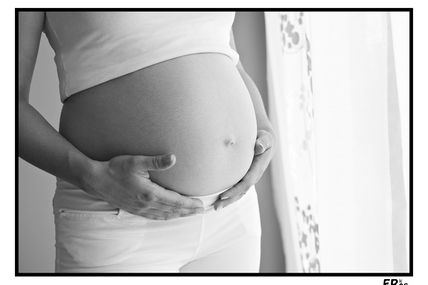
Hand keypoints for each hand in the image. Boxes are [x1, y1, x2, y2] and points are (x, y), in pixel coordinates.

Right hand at [86, 153, 203, 219]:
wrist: (96, 180)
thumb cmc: (115, 168)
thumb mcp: (136, 162)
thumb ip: (155, 161)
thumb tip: (173, 158)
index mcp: (149, 194)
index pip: (175, 201)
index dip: (189, 204)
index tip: (201, 205)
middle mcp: (146, 204)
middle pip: (172, 210)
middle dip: (188, 211)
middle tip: (201, 211)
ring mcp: (140, 209)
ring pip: (164, 215)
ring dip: (179, 215)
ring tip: (190, 214)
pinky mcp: (134, 210)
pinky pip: (154, 217)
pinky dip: (166, 217)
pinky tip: (169, 216)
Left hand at [213, 129, 275, 209]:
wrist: (266, 141)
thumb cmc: (264, 138)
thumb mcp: (265, 139)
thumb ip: (263, 142)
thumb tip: (259, 147)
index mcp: (258, 168)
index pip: (246, 182)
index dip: (235, 190)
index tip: (223, 195)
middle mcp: (254, 175)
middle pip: (241, 192)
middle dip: (229, 199)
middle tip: (216, 207)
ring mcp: (250, 177)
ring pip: (239, 193)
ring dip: (228, 200)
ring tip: (215, 207)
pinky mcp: (245, 177)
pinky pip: (237, 188)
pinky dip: (229, 195)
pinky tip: (219, 199)